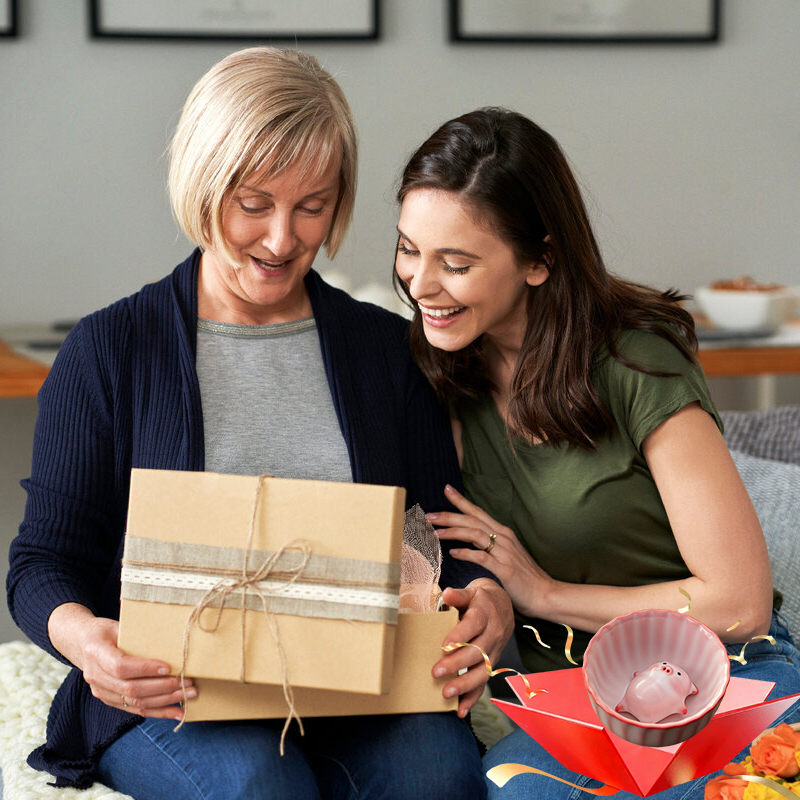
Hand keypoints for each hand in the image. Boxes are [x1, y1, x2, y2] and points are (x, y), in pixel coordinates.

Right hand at [48, 603, 193, 719]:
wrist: (83, 642)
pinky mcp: (109, 700)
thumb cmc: (106, 631)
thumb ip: (138, 635)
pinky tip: (177, 712)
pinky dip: (158, 712)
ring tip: (188, 694)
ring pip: (135, 702)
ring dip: (165, 701)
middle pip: (130, 688)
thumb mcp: (118, 625)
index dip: (145, 668)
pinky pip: (135, 709)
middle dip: (162, 687)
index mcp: (96, 652)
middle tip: (187, 682)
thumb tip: (171, 640)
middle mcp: (95, 676)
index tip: (168, 667)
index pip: (120, 666)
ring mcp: (101, 691)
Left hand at [427, 485, 555, 617]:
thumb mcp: (506, 554)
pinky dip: (466, 553)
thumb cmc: (524, 577)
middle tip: (429, 514)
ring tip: (435, 531)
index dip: (462, 500)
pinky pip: (481, 557)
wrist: (545, 593)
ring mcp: (504, 552)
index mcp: (503, 533)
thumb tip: (469, 540)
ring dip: (453, 531)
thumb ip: (489, 545)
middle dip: (449, 515)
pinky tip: (452, 553)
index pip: (478, 512)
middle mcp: (503, 538)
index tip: (446, 489)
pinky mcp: (504, 568)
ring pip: (474, 534)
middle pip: (472, 520)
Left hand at [430, 578, 513, 716]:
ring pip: (482, 671)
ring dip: (464, 685)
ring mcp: (493, 652)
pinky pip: (484, 683)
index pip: (473, 625)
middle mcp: (492, 635)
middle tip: (436, 672)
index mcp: (485, 614)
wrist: (503, 606)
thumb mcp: (470, 592)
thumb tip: (446, 593)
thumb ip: (458, 595)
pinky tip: (460, 710)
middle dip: (456, 664)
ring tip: (446, 693)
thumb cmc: (480, 600)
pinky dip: (472, 698)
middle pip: (476, 652)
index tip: (443, 644)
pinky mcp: (491, 664)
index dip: (459, 635)